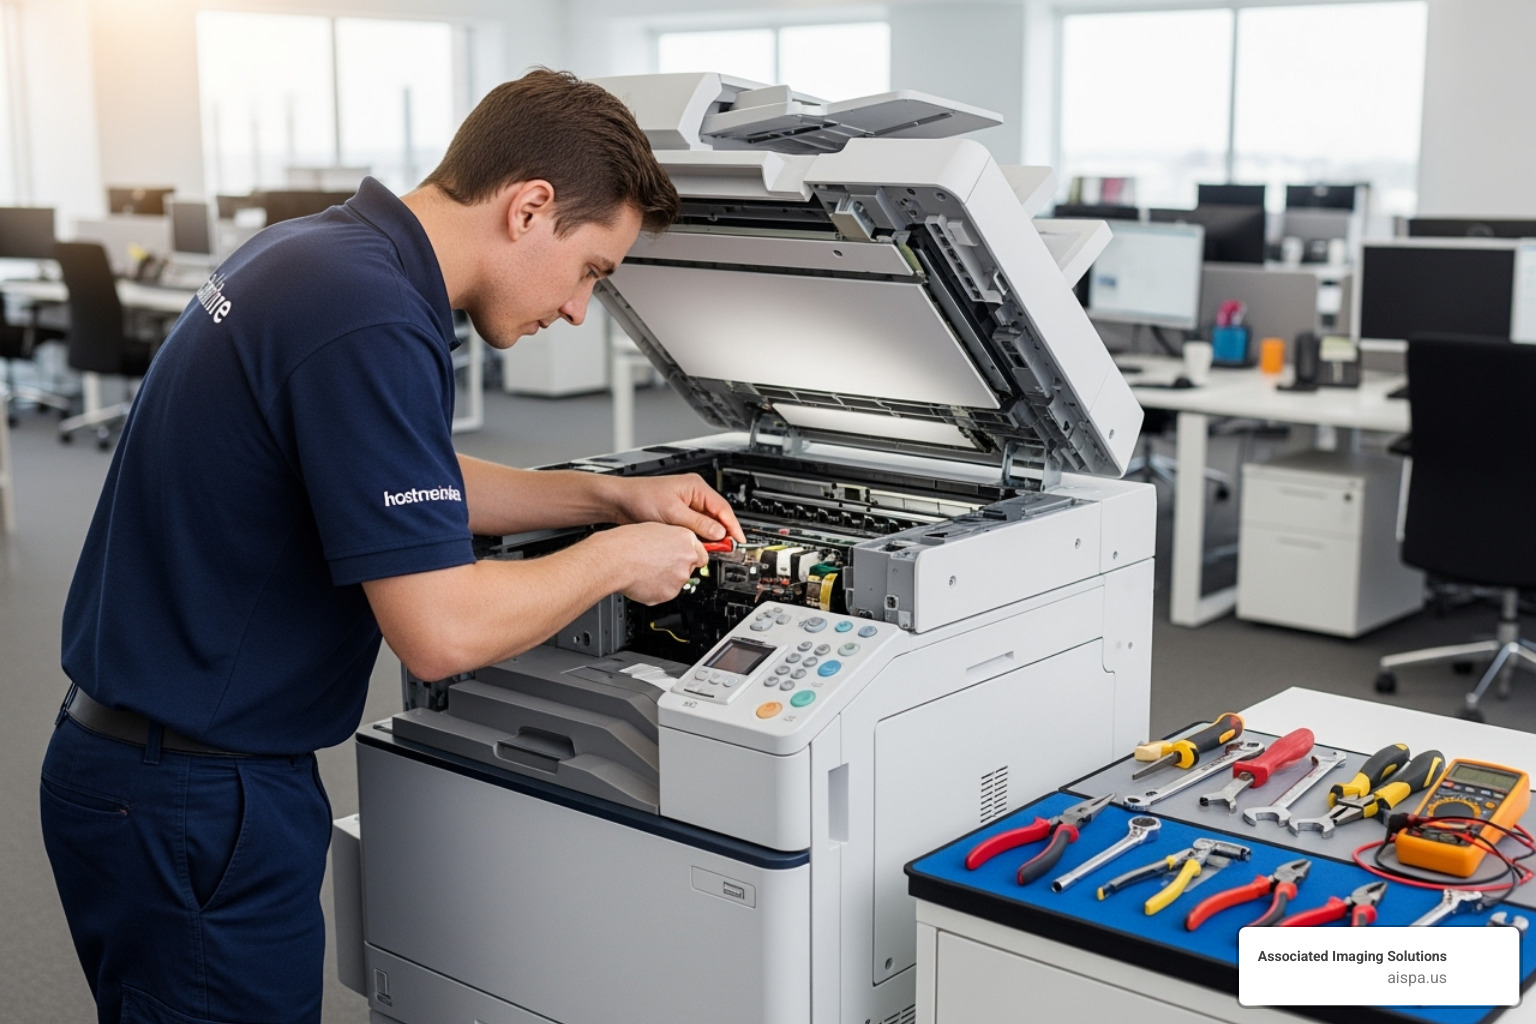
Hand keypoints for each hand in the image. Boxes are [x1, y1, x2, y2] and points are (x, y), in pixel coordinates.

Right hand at [594, 523, 708, 604]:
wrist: (613, 559)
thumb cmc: (627, 542)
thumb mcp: (655, 529)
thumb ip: (672, 540)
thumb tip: (676, 548)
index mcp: (686, 538)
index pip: (702, 553)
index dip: (690, 557)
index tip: (686, 559)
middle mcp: (687, 558)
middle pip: (690, 568)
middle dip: (676, 568)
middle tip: (658, 563)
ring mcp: (679, 578)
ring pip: (677, 581)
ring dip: (666, 579)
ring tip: (647, 569)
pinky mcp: (668, 594)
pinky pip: (665, 593)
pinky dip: (656, 589)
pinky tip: (644, 579)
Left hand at [611, 473, 744, 543]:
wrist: (619, 501)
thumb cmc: (641, 497)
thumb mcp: (672, 512)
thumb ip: (697, 523)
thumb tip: (718, 532)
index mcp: (696, 487)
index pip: (722, 508)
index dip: (733, 525)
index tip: (739, 540)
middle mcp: (694, 495)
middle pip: (717, 517)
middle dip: (721, 533)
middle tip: (726, 549)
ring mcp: (686, 506)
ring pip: (706, 524)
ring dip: (709, 537)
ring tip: (711, 549)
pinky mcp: (678, 516)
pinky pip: (695, 528)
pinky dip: (698, 538)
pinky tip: (697, 546)